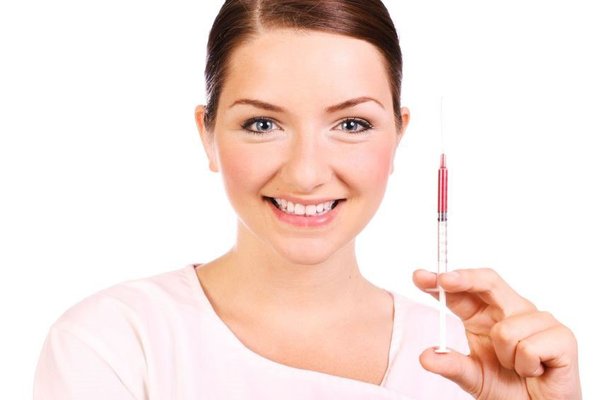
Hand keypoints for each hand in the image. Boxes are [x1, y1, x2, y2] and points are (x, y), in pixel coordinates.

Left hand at [413, 268, 581, 399]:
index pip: (462, 290)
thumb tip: (425, 357)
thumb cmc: (508, 387)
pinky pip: (529, 347)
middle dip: (464, 278)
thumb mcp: (472, 377)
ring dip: (507, 357)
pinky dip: (528, 366)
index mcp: (483, 314)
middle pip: (487, 281)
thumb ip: (451, 366)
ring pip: (506, 330)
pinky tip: (536, 370)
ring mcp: (538, 320)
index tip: (420, 277)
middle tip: (444, 280)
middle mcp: (510, 310)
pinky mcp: (561, 336)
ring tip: (519, 367)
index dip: (442, 280)